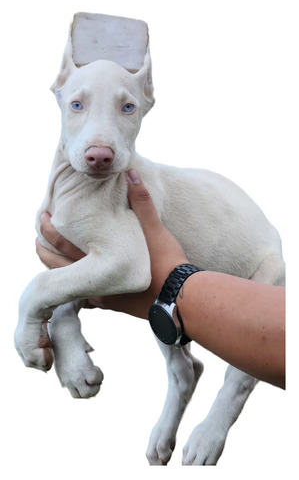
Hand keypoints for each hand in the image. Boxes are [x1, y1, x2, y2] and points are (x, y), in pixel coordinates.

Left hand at [36, 169, 187, 316]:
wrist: (183, 298)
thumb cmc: (167, 263)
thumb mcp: (154, 229)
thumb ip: (141, 201)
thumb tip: (130, 173)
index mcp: (99, 261)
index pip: (63, 245)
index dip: (49, 232)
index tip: (41, 219)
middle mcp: (96, 283)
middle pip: (60, 268)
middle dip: (47, 253)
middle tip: (38, 240)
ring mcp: (104, 297)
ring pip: (71, 286)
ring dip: (61, 272)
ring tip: (54, 261)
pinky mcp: (115, 306)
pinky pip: (89, 301)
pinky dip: (80, 291)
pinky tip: (80, 287)